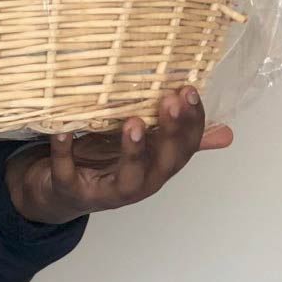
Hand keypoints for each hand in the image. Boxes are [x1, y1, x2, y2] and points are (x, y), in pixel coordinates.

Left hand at [4, 88, 233, 224]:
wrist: (55, 191)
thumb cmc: (102, 162)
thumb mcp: (141, 146)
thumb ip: (176, 138)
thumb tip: (227, 132)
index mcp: (156, 166)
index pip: (184, 147)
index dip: (191, 122)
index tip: (189, 90)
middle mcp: (138, 181)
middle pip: (164, 163)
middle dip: (170, 134)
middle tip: (170, 102)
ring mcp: (105, 189)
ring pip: (128, 179)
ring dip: (132, 151)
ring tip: (132, 122)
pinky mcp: (71, 191)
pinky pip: (68, 175)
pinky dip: (65, 153)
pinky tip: (62, 132)